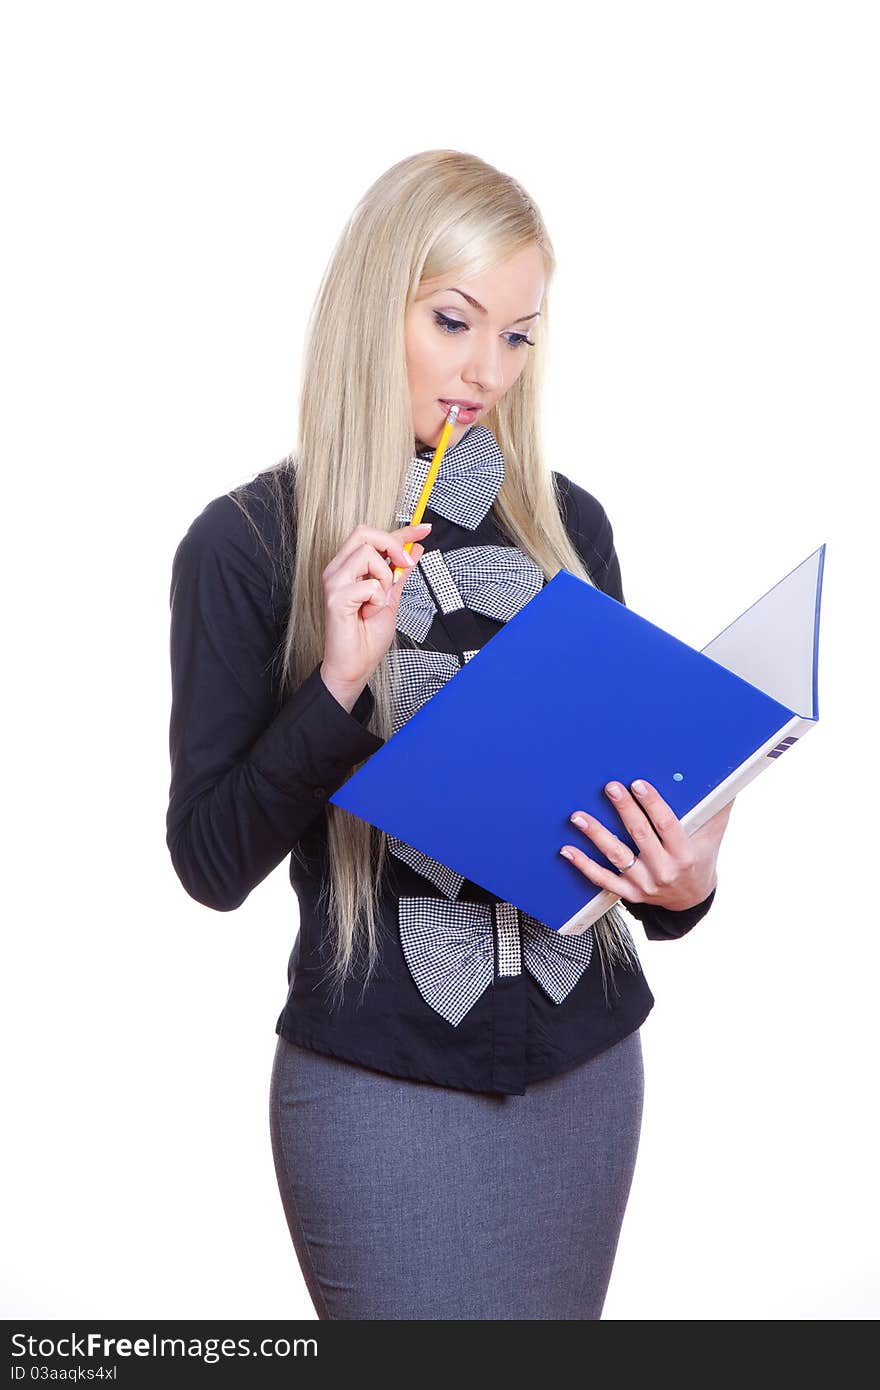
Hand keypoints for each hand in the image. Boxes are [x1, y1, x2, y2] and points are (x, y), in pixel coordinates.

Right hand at [320, 521, 431, 697]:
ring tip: (379, 600)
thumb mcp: (391, 598)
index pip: (373, 536)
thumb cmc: (366, 637)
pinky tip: (370, 612)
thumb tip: (415, 550)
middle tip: (405, 565)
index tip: (424, 528)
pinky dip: (378, 599)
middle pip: (364, 532)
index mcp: (348, 567)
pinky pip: (369, 585)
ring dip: (384, 577)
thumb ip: (400, 573)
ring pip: (367, 554)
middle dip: (392, 544)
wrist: (355, 666)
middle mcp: (337, 570)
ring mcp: (334, 582)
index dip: (402, 531)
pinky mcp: (336, 598)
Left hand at [560, 779, 734, 911]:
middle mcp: (664, 871)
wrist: (692, 899)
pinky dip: (583, 865)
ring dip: (596, 835)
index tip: (638, 784)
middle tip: (610, 788)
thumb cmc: (701, 857)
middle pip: (640, 836)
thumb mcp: (713, 834)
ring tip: (578, 816)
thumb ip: (716, 807)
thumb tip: (727, 777)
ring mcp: (644, 884)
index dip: (653, 803)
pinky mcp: (629, 893)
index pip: (667, 825)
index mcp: (685, 854)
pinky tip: (568, 849)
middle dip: (624, 810)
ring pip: (616, 857)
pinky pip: (603, 880)